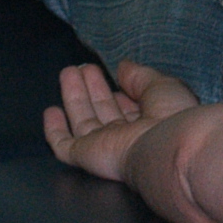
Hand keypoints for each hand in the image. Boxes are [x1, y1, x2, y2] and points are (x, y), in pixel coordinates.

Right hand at [43, 60, 195, 181]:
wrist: (166, 150)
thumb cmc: (172, 116)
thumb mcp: (162, 86)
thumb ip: (140, 76)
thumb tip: (122, 66)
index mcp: (152, 123)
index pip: (131, 107)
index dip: (122, 90)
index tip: (114, 72)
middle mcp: (128, 136)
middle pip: (104, 111)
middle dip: (94, 88)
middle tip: (83, 66)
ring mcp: (106, 147)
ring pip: (84, 122)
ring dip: (75, 97)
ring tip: (68, 72)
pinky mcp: (86, 156)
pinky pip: (65, 146)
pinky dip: (55, 131)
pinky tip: (50, 111)